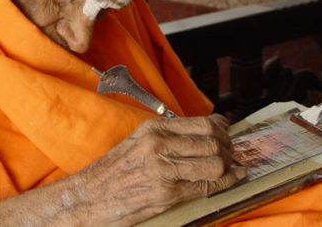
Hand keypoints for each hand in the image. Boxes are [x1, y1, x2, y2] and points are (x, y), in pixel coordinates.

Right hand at [0, 114, 245, 226]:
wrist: (88, 199)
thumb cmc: (113, 172)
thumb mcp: (138, 142)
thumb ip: (170, 136)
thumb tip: (207, 132)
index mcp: (153, 128)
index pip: (205, 123)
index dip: (223, 131)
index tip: (228, 136)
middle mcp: (159, 143)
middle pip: (215, 142)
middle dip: (230, 150)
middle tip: (233, 157)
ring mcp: (164, 168)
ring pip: (216, 163)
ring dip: (230, 168)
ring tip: (230, 170)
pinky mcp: (167, 193)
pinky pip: (208, 186)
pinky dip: (225, 184)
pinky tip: (229, 182)